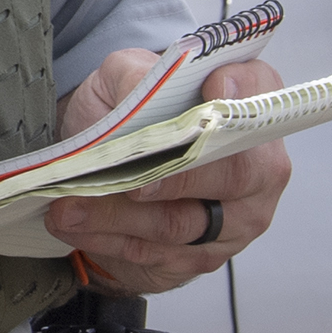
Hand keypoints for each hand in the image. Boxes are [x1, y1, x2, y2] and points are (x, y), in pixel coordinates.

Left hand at [41, 48, 291, 291]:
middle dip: (170, 179)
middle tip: (125, 179)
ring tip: (69, 206)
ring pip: (182, 223)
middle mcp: (260, 164)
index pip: (262, 95)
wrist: (111, 166)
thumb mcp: (122, 78)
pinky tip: (76, 227)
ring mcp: (240, 217)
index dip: (241, 93)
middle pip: (232, 175)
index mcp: (250, 106)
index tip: (211, 91)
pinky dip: (112, 241)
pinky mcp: (207, 254)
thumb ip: (135, 77)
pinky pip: (160, 255)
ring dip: (119, 217)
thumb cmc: (129, 117)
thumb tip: (139, 96)